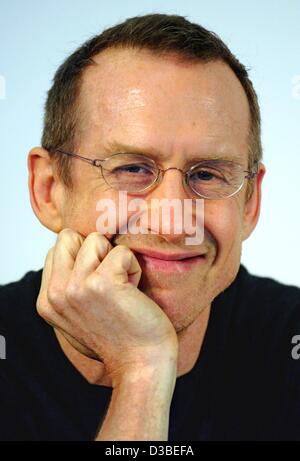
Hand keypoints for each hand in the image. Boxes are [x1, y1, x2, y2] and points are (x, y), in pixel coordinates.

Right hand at [37, 229, 177, 385]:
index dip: (84, 260)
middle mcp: (56, 293)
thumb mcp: (76, 316)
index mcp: (47, 300)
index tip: (98, 288)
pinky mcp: (102, 284)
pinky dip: (134, 268)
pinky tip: (134, 292)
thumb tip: (75, 253)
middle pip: (69, 237)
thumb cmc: (117, 339)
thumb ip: (67, 287)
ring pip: (95, 240)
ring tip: (123, 287)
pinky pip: (122, 252)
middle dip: (94, 251)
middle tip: (110, 280)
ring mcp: (76, 288)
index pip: (58, 249)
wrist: (140, 365)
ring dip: (115, 259)